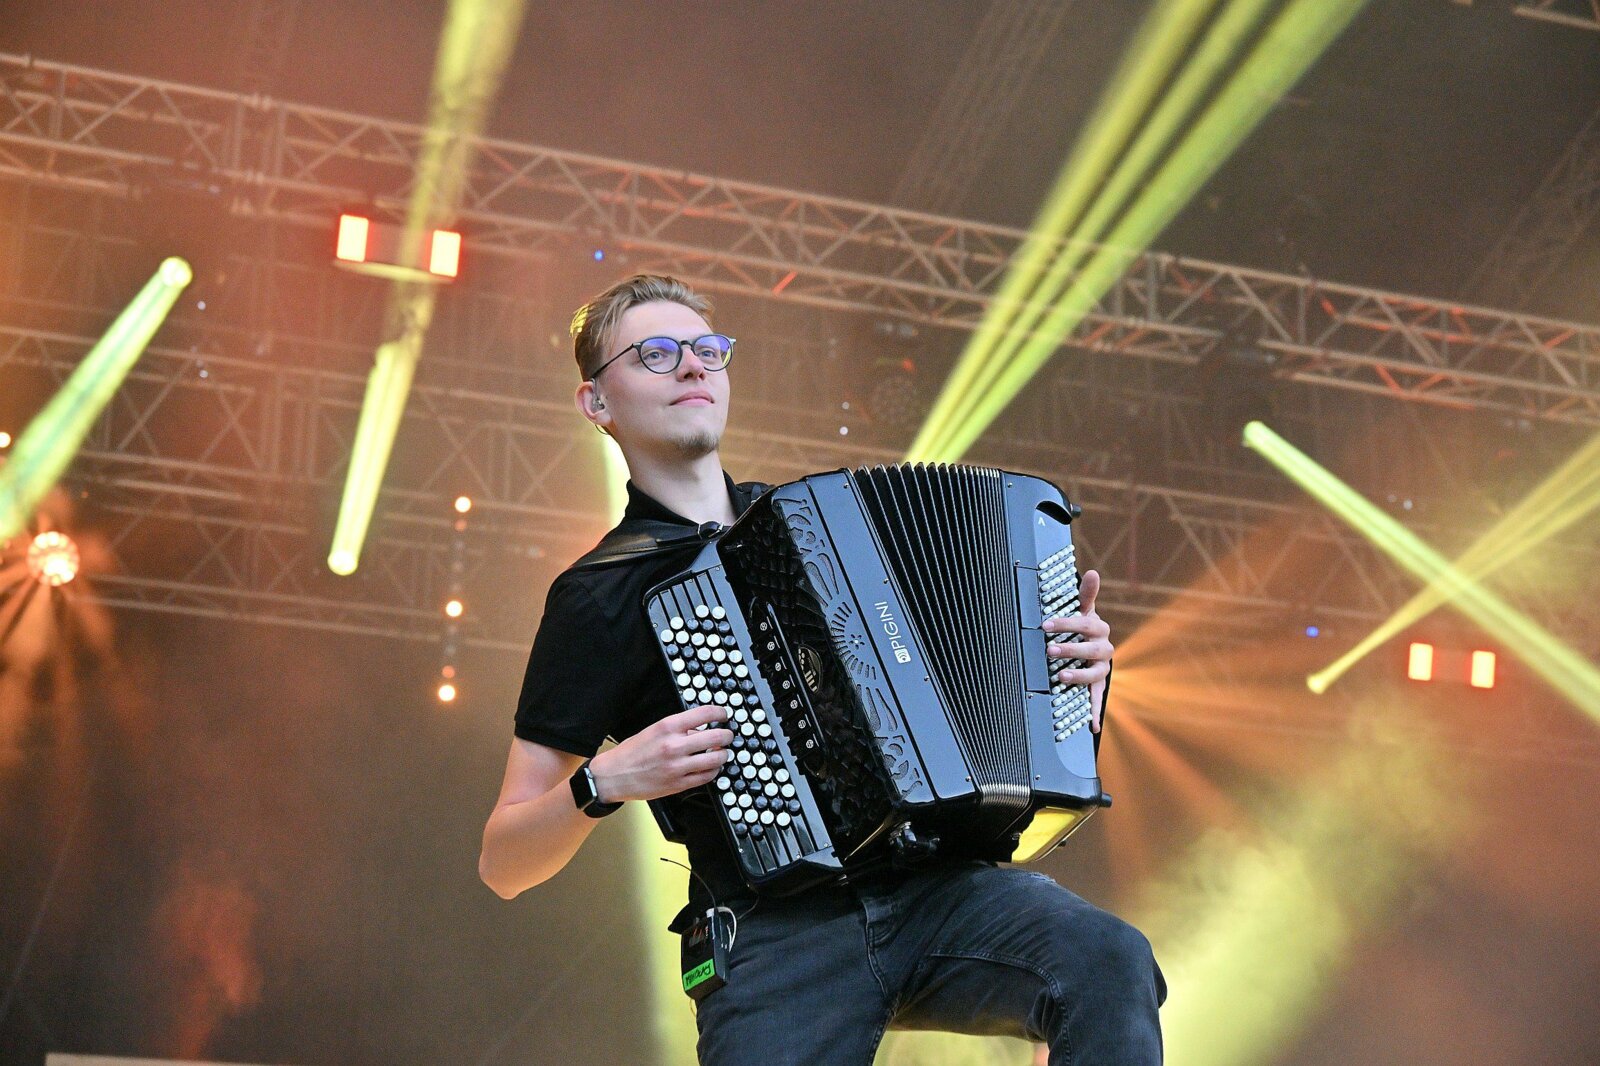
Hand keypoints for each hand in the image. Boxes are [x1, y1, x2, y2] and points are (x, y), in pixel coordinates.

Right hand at [588, 704, 734, 802]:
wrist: (613, 776)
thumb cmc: (631, 753)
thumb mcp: (653, 730)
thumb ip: (677, 728)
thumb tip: (701, 728)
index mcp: (667, 727)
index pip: (704, 713)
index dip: (720, 712)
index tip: (723, 714)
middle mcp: (674, 746)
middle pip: (716, 737)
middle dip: (727, 735)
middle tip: (728, 735)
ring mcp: (678, 767)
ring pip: (715, 758)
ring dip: (723, 754)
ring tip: (722, 752)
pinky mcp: (679, 784)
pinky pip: (707, 777)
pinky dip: (714, 771)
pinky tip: (712, 767)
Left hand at [1043, 568, 1112, 732]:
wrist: (1095, 644)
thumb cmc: (1085, 626)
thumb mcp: (1085, 610)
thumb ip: (1086, 594)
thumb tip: (1092, 572)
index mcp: (1099, 628)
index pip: (1084, 624)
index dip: (1066, 624)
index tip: (1046, 625)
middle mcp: (1104, 649)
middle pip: (1091, 650)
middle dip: (1070, 649)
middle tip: (1049, 650)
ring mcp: (1102, 669)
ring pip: (1094, 673)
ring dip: (1079, 676)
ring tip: (1061, 677)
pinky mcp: (1098, 685)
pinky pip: (1098, 700)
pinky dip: (1095, 713)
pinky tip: (1090, 726)